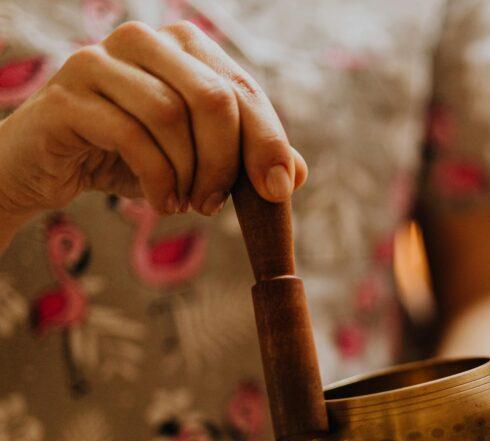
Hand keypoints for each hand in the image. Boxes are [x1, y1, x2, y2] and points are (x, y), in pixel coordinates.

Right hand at [0, 20, 305, 224]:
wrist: (45, 167)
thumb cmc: (128, 156)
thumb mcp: (196, 157)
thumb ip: (245, 158)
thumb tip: (296, 174)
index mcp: (182, 45)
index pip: (242, 90)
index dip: (267, 143)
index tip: (276, 191)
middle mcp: (143, 40)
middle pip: (213, 98)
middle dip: (226, 161)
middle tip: (217, 204)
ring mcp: (99, 60)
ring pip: (172, 116)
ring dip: (188, 174)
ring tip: (186, 203)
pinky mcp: (67, 94)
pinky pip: (132, 136)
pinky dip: (157, 180)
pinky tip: (161, 202)